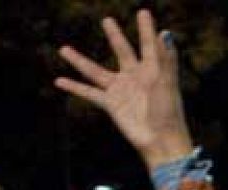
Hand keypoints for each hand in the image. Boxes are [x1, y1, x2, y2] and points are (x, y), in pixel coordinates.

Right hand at [56, 10, 193, 167]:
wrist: (161, 139)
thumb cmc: (168, 110)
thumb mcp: (166, 81)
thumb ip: (164, 56)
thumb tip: (165, 32)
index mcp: (152, 69)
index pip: (147, 43)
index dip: (145, 28)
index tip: (143, 12)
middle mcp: (134, 77)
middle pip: (121, 51)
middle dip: (115, 36)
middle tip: (107, 20)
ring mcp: (121, 90)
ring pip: (95, 71)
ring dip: (79, 60)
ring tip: (63, 48)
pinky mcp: (111, 104)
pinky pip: (89, 93)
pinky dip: (74, 87)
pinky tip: (59, 80)